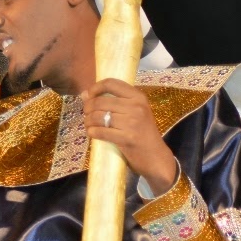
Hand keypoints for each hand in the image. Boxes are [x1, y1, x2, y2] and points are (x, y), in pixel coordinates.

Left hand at [82, 79, 177, 193]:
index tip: (88, 96)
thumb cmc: (141, 133)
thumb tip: (84, 94)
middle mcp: (136, 107)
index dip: (95, 88)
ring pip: (98, 116)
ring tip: (89, 125)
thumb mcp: (133, 112)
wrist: (155, 156)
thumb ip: (113, 102)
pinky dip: (92, 132)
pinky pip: (100, 131)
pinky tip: (92, 133)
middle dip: (87, 108)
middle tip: (87, 115)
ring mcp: (132, 122)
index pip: (111, 83)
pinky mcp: (127, 138)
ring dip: (88, 121)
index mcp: (138, 97)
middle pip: (100, 101)